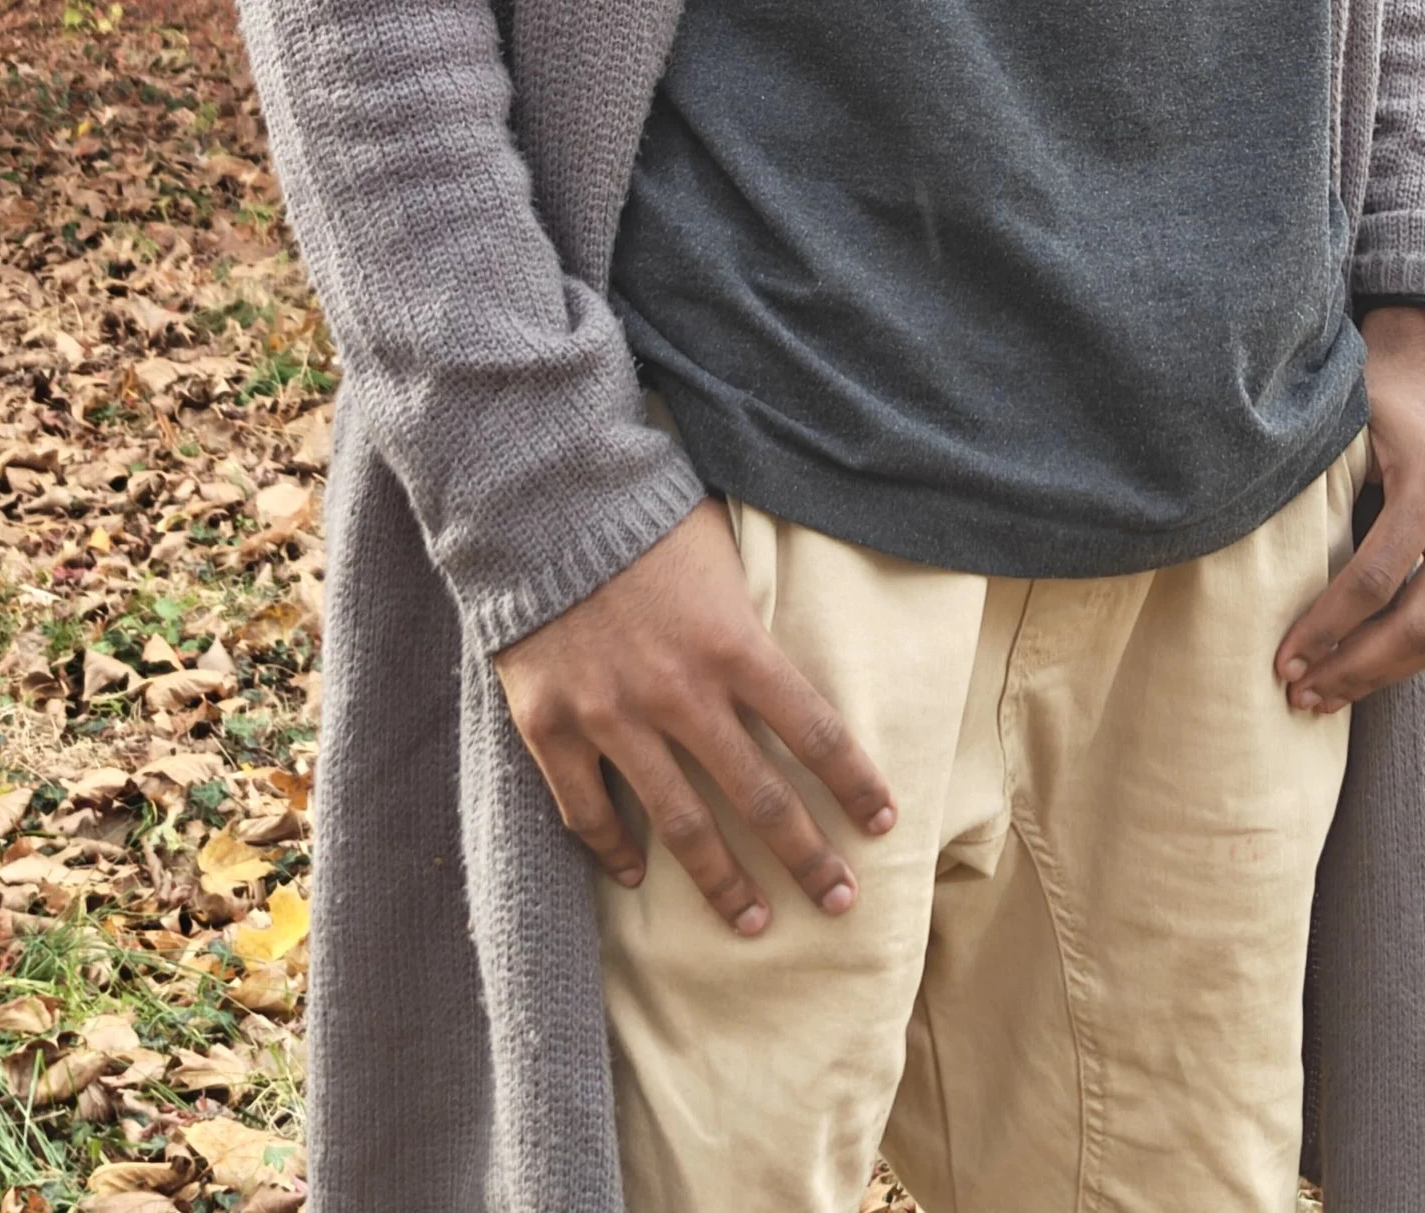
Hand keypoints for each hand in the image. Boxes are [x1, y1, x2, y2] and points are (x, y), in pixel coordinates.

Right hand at [494, 500, 895, 936]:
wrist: (542, 500)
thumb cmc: (645, 516)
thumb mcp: (723, 551)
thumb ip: (750, 616)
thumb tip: (789, 655)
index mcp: (735, 645)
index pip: (816, 732)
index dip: (854, 783)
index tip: (882, 824)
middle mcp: (681, 693)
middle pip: (760, 797)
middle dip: (807, 858)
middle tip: (839, 902)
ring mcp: (614, 718)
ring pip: (681, 825)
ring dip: (724, 881)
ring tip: (754, 923)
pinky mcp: (554, 727)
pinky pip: (588, 811)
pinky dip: (615, 851)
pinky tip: (637, 878)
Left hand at [1274, 304, 1424, 712]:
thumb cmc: (1372, 396)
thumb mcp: (1340, 430)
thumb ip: (1316, 497)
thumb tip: (1254, 581)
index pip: (1374, 580)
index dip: (1325, 630)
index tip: (1281, 663)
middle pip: (1419, 623)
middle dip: (1355, 669)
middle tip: (1299, 697)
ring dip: (1384, 673)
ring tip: (1325, 695)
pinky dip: (1414, 651)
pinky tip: (1366, 667)